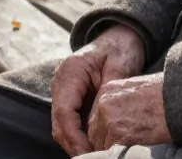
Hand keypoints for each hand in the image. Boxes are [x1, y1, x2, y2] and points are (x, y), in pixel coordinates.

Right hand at [50, 26, 145, 155]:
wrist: (121, 35)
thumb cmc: (122, 47)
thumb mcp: (121, 66)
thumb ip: (108, 92)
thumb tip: (100, 121)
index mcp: (71, 71)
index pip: (65, 111)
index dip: (74, 136)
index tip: (88, 152)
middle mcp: (61, 81)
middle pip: (59, 122)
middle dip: (74, 144)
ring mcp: (64, 89)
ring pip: (62, 124)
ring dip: (75, 142)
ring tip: (93, 155)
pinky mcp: (71, 95)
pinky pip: (69, 120)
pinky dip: (78, 134)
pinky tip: (92, 144)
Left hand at [87, 73, 169, 152]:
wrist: (176, 100)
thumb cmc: (163, 93)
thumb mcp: (136, 87)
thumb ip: (122, 99)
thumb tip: (120, 114)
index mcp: (109, 90)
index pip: (97, 114)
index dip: (103, 126)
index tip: (109, 132)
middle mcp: (105, 104)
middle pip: (95, 129)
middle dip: (104, 138)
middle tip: (117, 141)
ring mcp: (110, 120)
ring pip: (101, 142)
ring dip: (111, 145)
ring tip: (126, 143)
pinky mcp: (119, 135)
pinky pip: (111, 150)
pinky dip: (118, 150)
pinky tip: (131, 146)